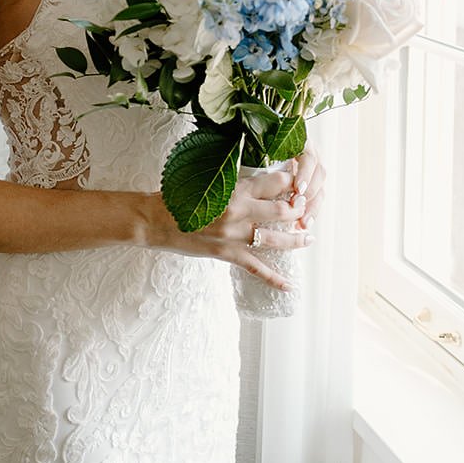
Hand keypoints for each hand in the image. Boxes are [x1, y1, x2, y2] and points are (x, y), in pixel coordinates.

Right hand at [144, 147, 324, 292]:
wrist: (154, 219)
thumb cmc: (176, 196)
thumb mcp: (206, 180)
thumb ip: (231, 180)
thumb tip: (253, 177)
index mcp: (233, 189)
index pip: (274, 182)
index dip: (291, 180)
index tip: (299, 180)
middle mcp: (238, 211)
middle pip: (282, 210)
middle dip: (299, 209)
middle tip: (307, 209)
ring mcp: (234, 235)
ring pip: (276, 239)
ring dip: (296, 239)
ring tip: (309, 238)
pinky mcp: (226, 253)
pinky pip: (256, 268)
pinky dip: (275, 278)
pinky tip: (289, 285)